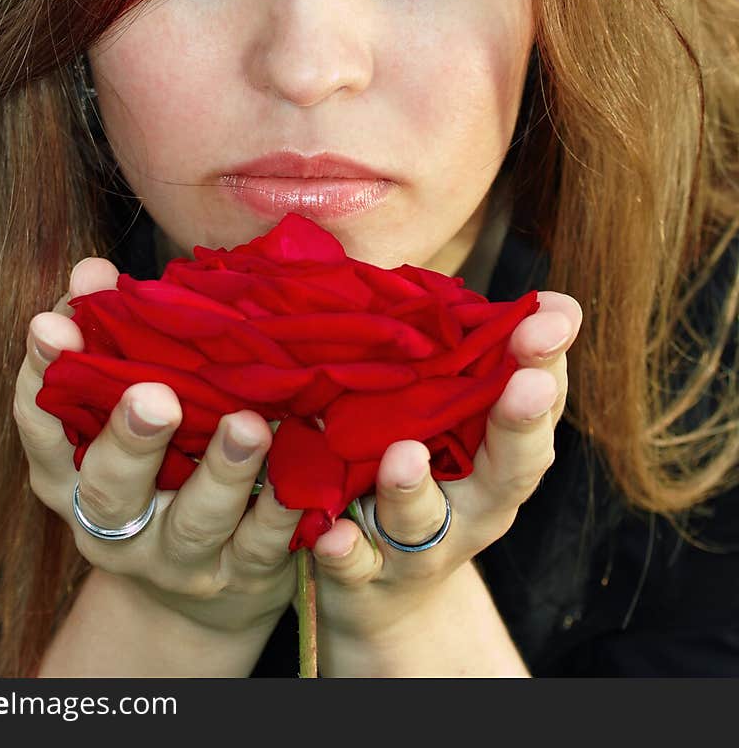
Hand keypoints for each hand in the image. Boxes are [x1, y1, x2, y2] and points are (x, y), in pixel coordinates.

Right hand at [13, 257, 301, 635]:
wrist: (200, 595)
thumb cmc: (160, 464)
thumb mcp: (124, 407)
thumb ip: (110, 337)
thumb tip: (92, 271)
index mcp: (72, 476)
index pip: (41, 427)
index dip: (41, 377)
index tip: (52, 325)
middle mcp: (114, 525)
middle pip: (109, 489)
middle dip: (131, 440)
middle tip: (155, 397)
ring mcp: (178, 558)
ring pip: (195, 522)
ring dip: (222, 473)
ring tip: (248, 425)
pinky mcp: (241, 578)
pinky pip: (265, 548)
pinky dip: (287, 510)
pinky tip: (306, 472)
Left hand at [305, 290, 582, 643]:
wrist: (385, 597)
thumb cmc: (429, 478)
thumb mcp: (457, 422)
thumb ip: (477, 359)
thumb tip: (527, 290)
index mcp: (500, 458)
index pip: (538, 404)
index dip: (548, 361)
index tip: (555, 315)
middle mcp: (475, 506)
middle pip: (510, 470)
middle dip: (518, 422)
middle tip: (528, 382)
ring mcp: (421, 546)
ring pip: (424, 521)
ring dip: (414, 488)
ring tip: (404, 456)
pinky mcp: (365, 576)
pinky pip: (355, 566)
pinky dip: (346, 552)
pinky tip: (332, 536)